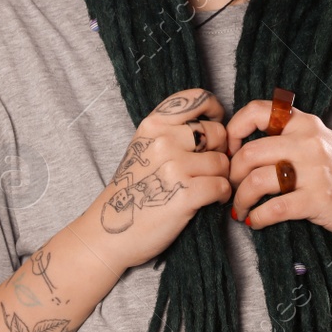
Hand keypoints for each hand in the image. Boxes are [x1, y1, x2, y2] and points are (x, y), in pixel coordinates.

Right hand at [85, 88, 232, 272]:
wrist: (108, 233)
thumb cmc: (132, 192)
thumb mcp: (144, 149)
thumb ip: (172, 131)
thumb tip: (215, 126)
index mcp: (153, 124)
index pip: (198, 98)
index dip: (215, 110)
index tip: (216, 125)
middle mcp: (163, 141)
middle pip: (217, 133)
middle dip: (220, 151)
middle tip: (208, 168)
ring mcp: (173, 167)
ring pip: (223, 163)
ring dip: (221, 177)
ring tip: (205, 188)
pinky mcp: (184, 194)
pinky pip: (222, 186)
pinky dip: (220, 195)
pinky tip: (208, 201)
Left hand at [225, 98, 331, 247]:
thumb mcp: (323, 143)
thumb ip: (291, 137)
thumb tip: (245, 145)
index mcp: (307, 124)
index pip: (258, 111)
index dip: (234, 129)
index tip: (229, 150)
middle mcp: (310, 143)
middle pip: (249, 152)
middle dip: (232, 174)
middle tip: (231, 188)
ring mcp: (315, 171)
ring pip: (256, 180)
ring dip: (241, 199)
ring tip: (241, 209)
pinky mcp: (318, 200)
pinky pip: (273, 208)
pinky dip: (258, 218)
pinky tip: (257, 222)